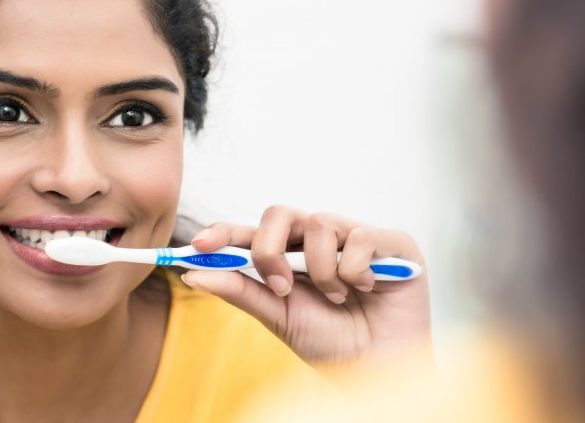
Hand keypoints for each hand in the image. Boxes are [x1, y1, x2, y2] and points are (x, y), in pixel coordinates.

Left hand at [182, 207, 430, 366]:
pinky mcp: (392, 243)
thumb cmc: (331, 342)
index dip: (223, 232)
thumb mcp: (278, 316)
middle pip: (279, 213)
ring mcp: (354, 237)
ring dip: (321, 270)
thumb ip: (239, 291)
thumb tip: (192, 274)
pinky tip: (366, 288)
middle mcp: (319, 240)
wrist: (378, 370)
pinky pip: (361, 238)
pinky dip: (356, 270)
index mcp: (290, 255)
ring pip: (319, 223)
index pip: (251, 232)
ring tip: (337, 298)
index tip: (198, 245)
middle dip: (270, 249)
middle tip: (279, 286)